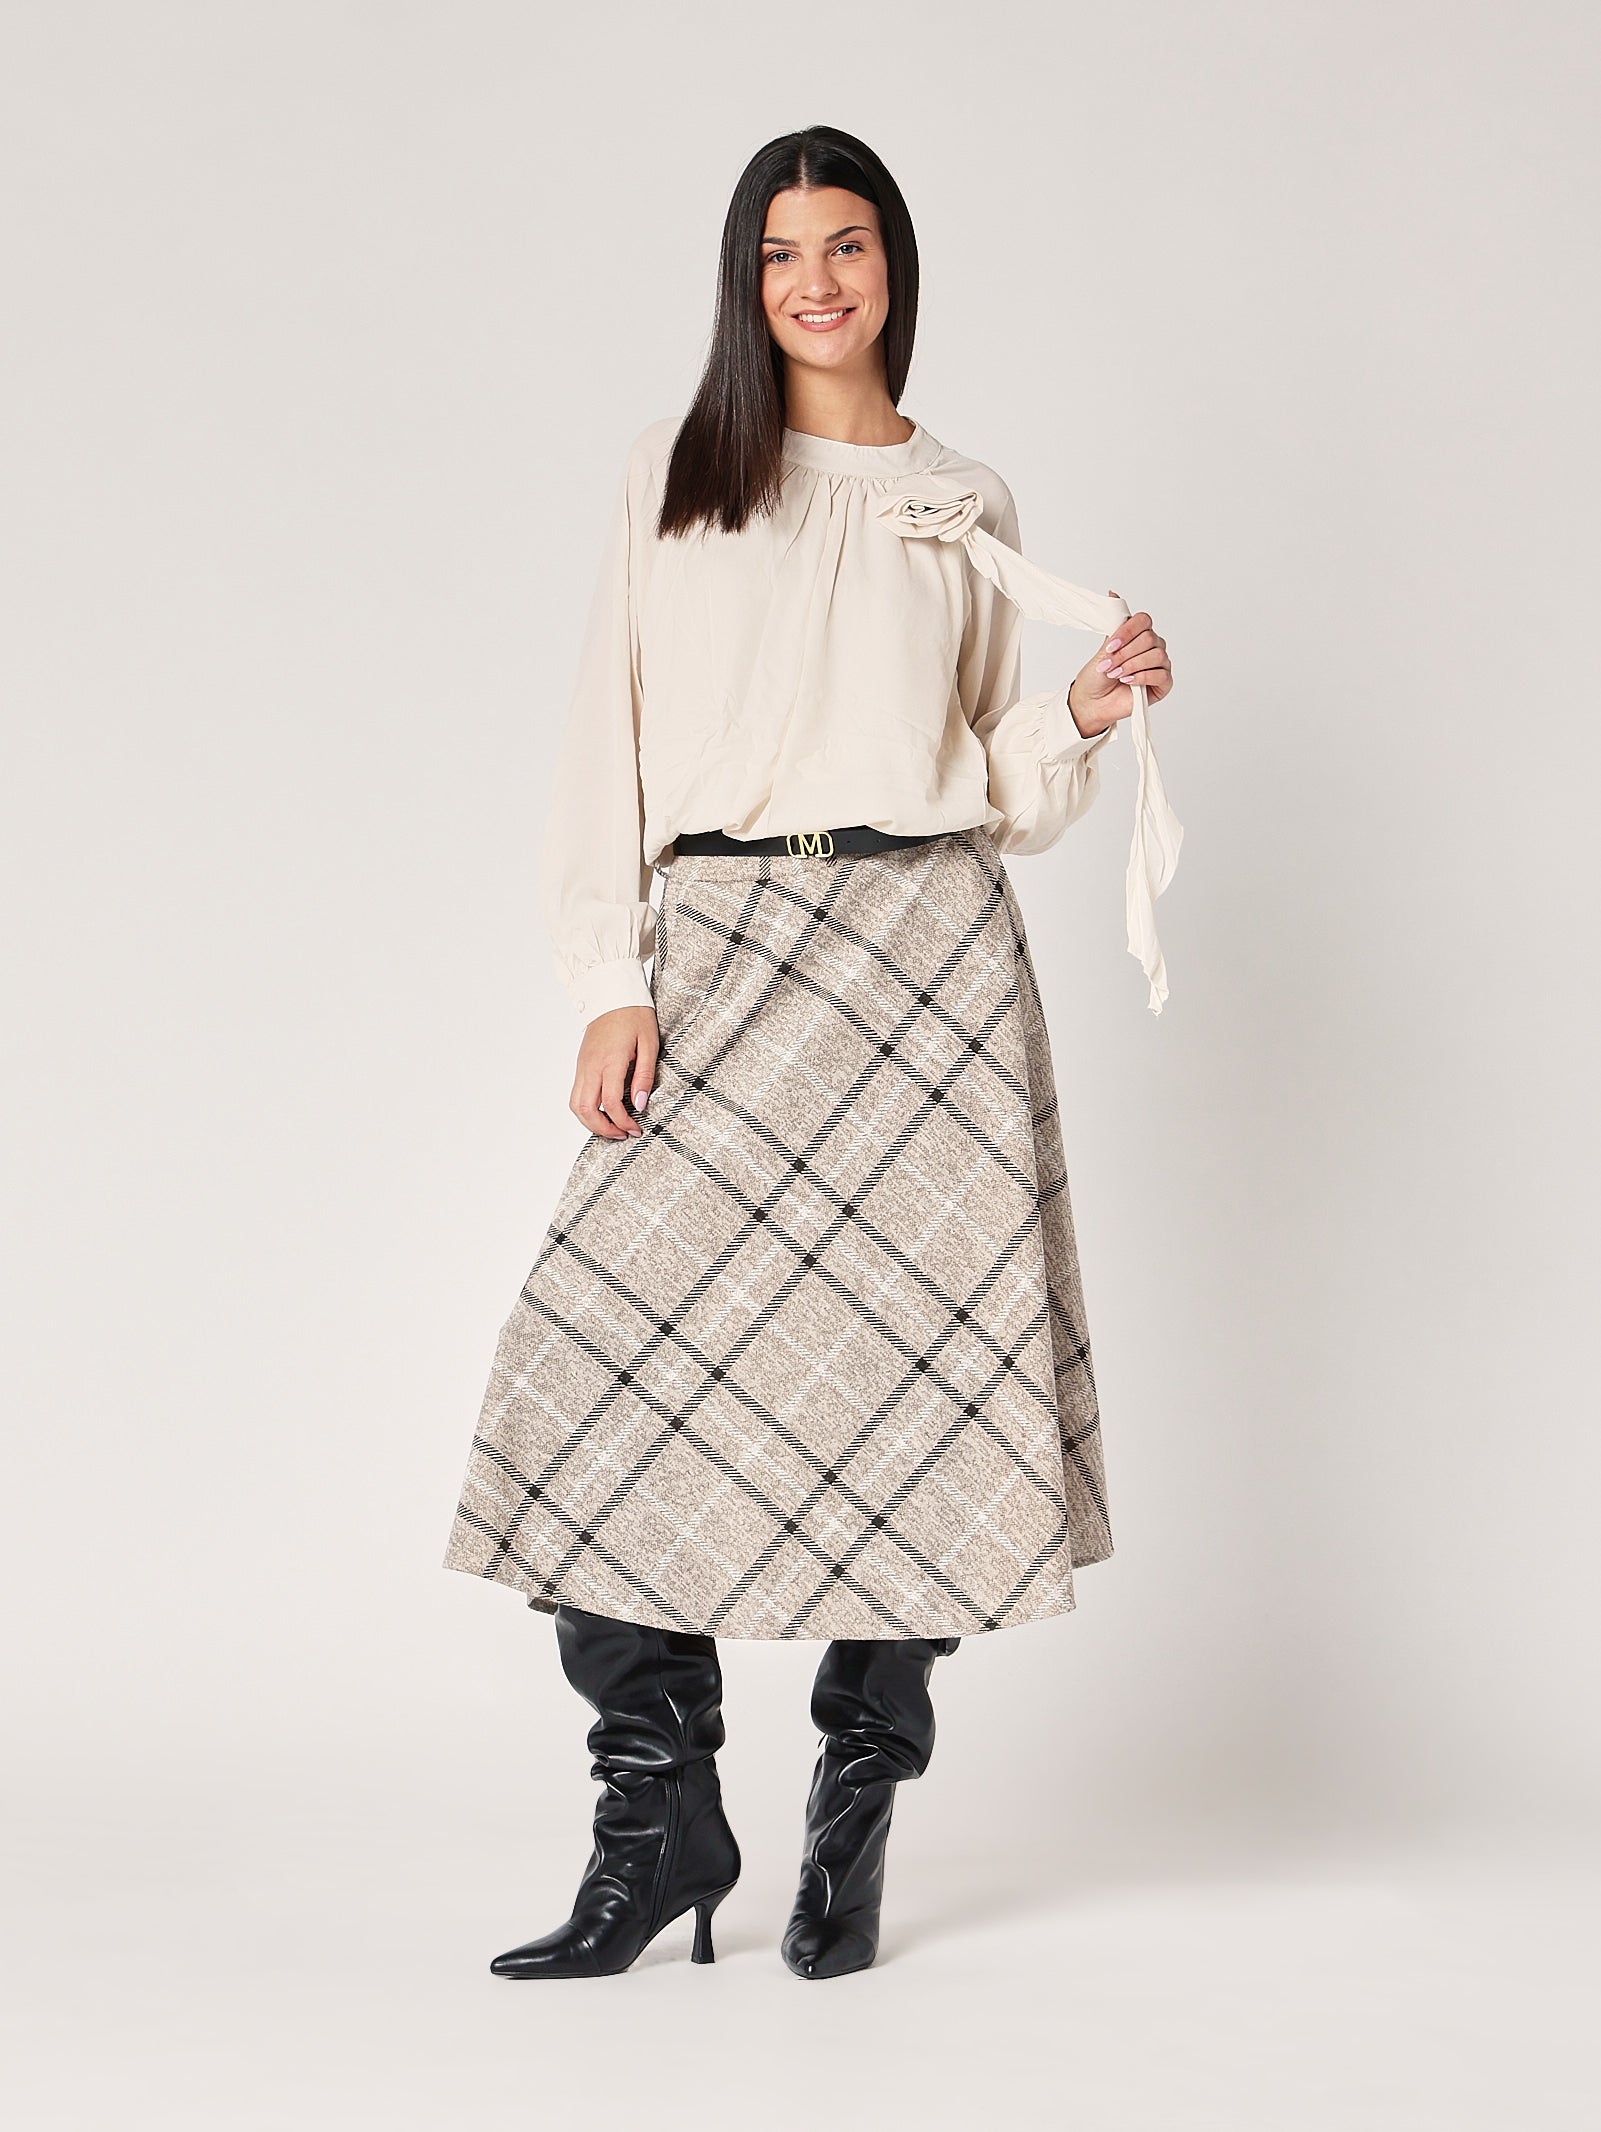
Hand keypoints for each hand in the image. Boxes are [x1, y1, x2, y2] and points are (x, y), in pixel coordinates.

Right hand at [571, 1005, 658, 1139]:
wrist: (611, 992)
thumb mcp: (649, 1043)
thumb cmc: (634, 1014)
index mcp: (609, 1061)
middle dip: (603, 1129)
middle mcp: (590, 1066)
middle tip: (623, 1135)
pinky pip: (576, 1094)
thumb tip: (640, 1104)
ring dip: (591, 1122)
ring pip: (576, 1105)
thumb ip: (644, 1075)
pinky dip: (586, 1109)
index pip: (609, 1103)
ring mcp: (582, 1065)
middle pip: (586, 1110)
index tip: (637, 1129)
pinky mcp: (580, 1064)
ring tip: (612, 1127)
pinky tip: (604, 1111)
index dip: (623, 1122)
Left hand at [1068, 595, 1173, 736]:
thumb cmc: (1097, 676)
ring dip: (1132, 665)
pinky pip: (1162, 674)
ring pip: (1156, 655)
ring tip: (1116, 675)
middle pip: (1149, 638)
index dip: (1127, 631)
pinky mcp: (1164, 684)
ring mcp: (1160, 664)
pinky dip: (1143, 676)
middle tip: (1109, 665)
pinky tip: (1128, 681)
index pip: (1143, 620)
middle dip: (1125, 653)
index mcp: (1138, 634)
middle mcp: (1152, 646)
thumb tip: (1112, 593)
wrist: (1092, 702)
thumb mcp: (1104, 647)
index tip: (1110, 645)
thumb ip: (1114, 624)